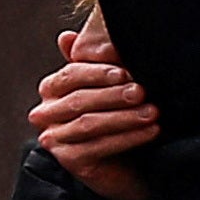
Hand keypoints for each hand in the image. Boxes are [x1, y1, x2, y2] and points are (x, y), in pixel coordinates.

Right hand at [29, 22, 155, 199]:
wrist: (129, 163)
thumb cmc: (119, 116)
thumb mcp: (110, 86)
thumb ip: (94, 63)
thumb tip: (66, 36)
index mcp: (52, 89)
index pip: (70, 75)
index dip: (98, 73)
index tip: (126, 72)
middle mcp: (45, 113)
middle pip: (79, 100)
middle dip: (114, 95)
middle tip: (143, 91)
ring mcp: (54, 139)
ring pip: (88, 123)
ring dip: (124, 117)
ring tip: (153, 112)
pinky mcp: (68, 161)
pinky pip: (97, 147)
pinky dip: (127, 138)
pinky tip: (151, 131)